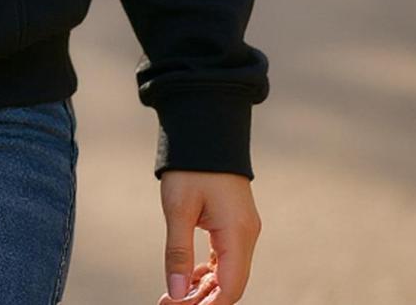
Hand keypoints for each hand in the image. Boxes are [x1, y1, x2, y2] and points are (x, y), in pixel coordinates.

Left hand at [156, 170, 260, 304]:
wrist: (205, 127)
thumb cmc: (191, 166)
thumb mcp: (178, 208)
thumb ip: (178, 252)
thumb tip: (177, 292)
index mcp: (238, 233)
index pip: (230, 289)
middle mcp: (246, 234)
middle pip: (230, 284)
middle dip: (203, 300)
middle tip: (168, 303)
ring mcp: (243, 228)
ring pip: (228, 272)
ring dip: (204, 287)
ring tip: (174, 295)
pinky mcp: (234, 221)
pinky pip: (226, 256)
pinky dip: (209, 270)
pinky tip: (189, 275)